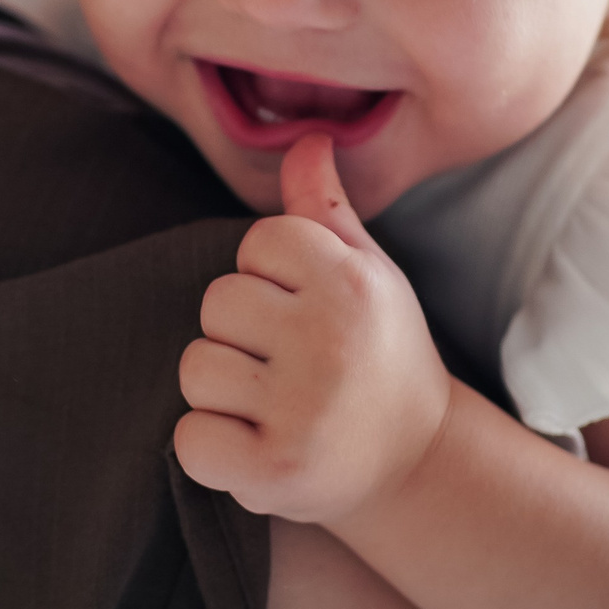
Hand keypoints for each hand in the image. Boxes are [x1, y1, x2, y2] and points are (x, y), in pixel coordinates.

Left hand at [174, 135, 454, 525]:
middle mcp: (329, 342)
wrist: (417, 461)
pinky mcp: (273, 471)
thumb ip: (324, 209)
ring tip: (273, 404)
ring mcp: (301, 410)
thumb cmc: (380, 352)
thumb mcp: (369, 273)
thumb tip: (305, 137)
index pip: (257, 243)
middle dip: (241, 332)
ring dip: (222, 390)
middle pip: (217, 302)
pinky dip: (211, 447)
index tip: (306, 313)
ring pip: (196, 367)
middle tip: (289, 364)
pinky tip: (256, 445)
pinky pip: (190, 439)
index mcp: (351, 283)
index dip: (271, 278)